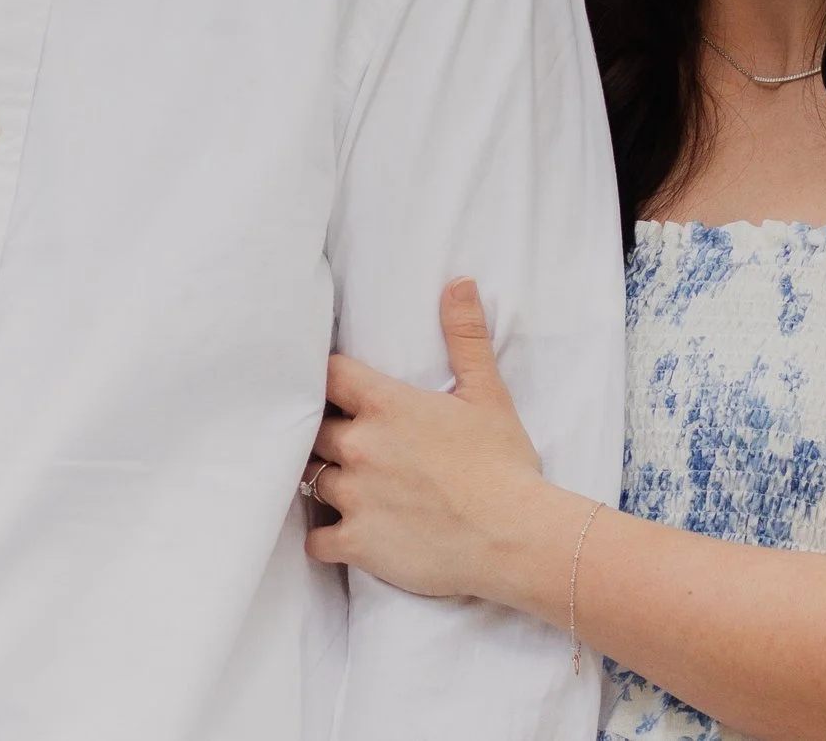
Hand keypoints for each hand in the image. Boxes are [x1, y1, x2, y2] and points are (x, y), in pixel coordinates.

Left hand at [303, 278, 574, 610]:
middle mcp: (359, 446)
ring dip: (326, 481)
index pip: (328, 374)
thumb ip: (465, 336)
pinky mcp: (356, 543)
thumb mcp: (488, 393)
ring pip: (310, 481)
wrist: (514, 536)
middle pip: (313, 429)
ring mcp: (353, 496)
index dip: (329, 381)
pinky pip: (316, 539)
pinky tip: (341, 533)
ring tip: (345, 485)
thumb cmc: (502, 464)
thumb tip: (459, 282)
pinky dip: (326, 536)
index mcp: (384, 405)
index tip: (337, 390)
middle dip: (325, 433)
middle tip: (343, 441)